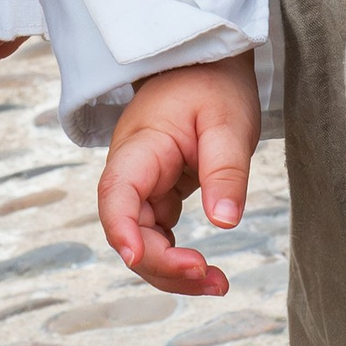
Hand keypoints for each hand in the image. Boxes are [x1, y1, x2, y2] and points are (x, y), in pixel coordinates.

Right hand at [99, 57, 260, 295]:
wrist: (206, 62)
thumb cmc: (213, 84)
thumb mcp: (229, 123)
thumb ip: (226, 171)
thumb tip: (225, 223)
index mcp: (140, 146)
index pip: (116, 193)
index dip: (121, 229)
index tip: (138, 257)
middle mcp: (132, 170)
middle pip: (128, 229)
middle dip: (162, 264)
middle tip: (212, 279)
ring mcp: (142, 185)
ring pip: (141, 241)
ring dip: (171, 270)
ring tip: (217, 284)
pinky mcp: (158, 194)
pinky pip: (157, 235)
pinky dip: (177, 258)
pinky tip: (205, 272)